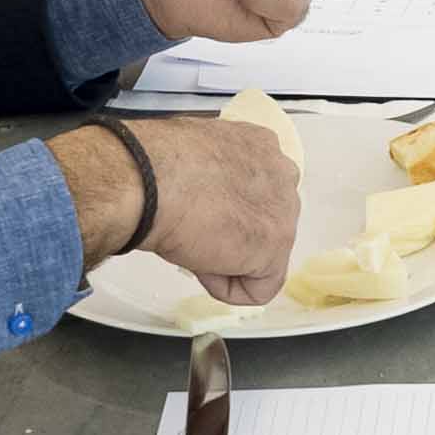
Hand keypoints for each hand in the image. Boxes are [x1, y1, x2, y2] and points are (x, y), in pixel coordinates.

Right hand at [60, 111, 298, 301]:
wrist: (150, 183)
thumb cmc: (153, 167)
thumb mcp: (190, 159)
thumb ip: (211, 175)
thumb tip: (200, 195)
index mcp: (260, 146)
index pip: (256, 191)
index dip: (224, 211)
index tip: (199, 213)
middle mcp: (281, 173)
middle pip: (264, 224)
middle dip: (232, 237)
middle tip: (193, 234)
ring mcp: (284, 210)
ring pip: (262, 257)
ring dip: (226, 260)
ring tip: (191, 244)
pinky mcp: (276, 245)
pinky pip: (259, 288)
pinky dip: (227, 289)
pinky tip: (201, 266)